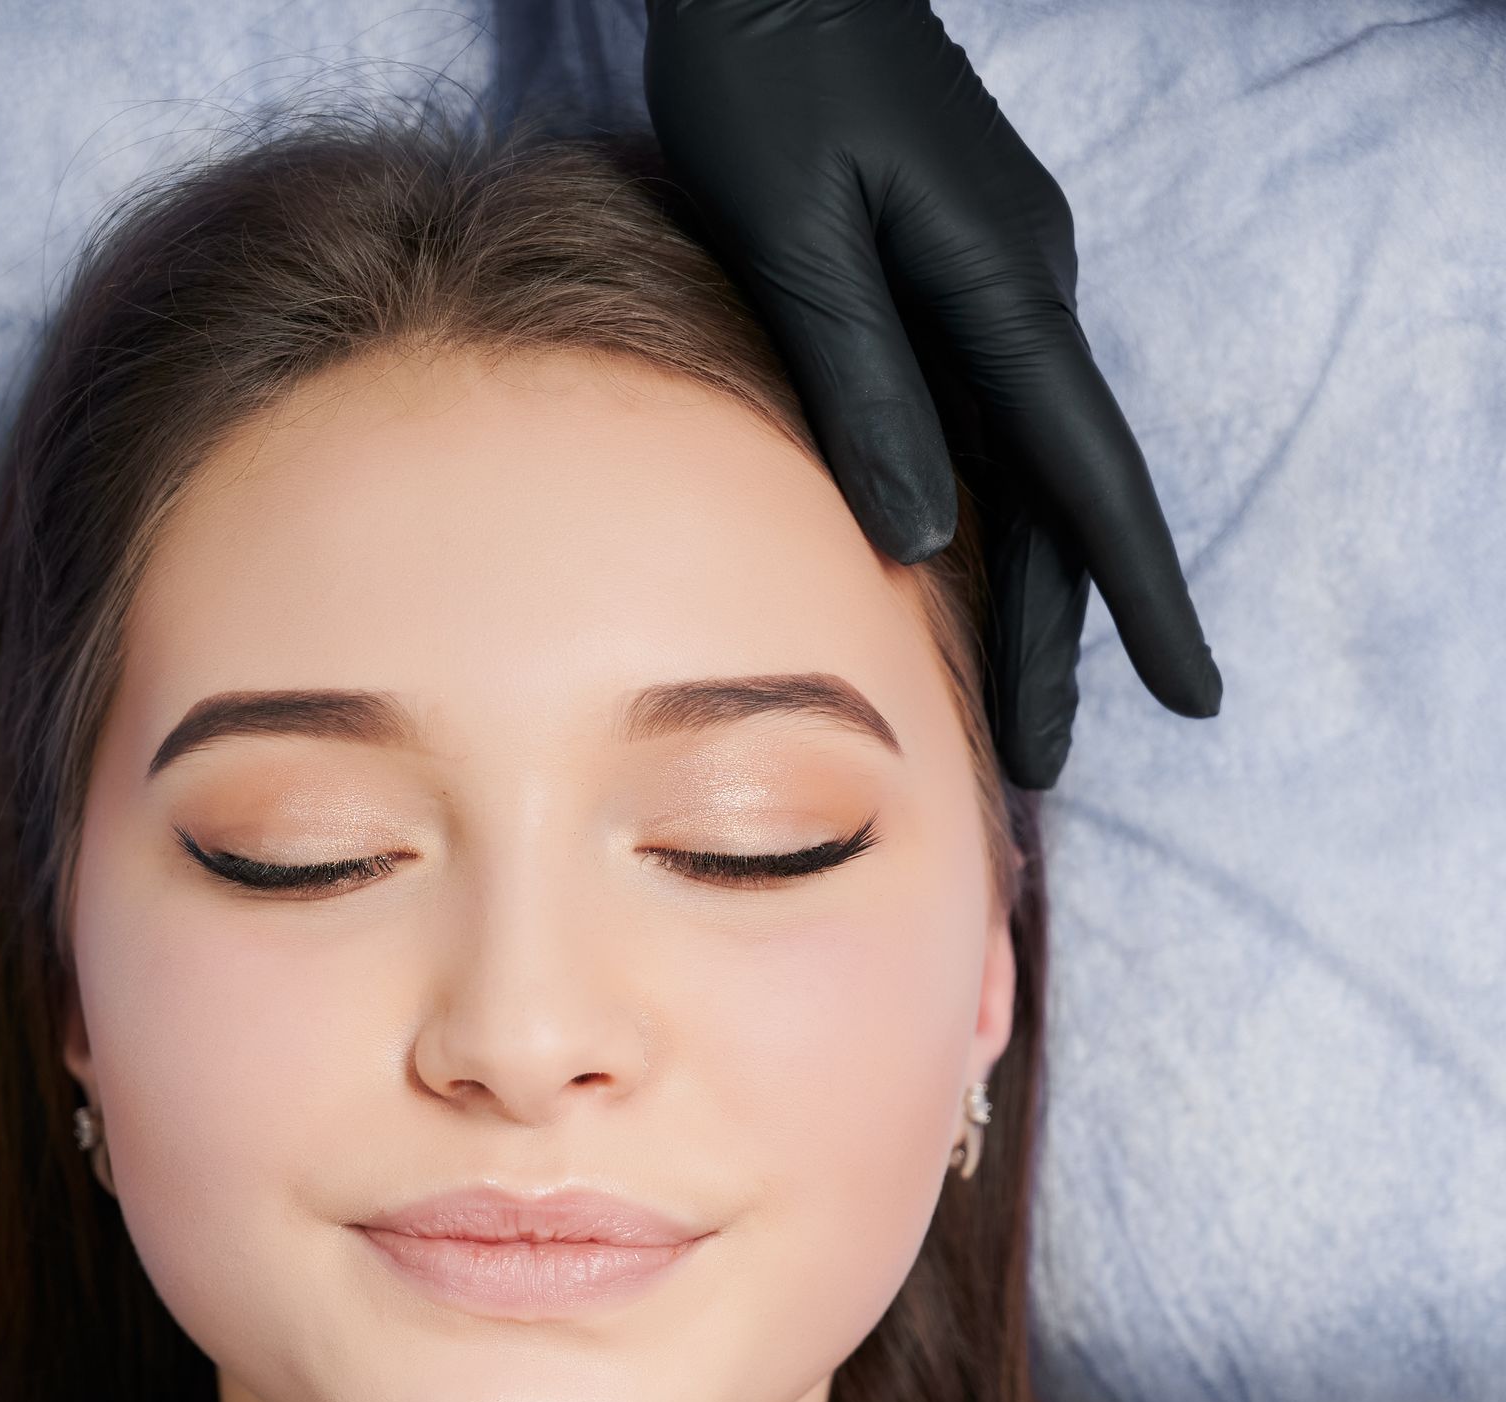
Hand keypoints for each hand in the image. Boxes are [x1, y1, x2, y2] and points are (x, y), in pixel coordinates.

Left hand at [642, 0, 1220, 787]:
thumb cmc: (767, 83)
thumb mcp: (800, 235)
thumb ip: (859, 380)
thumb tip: (911, 534)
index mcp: (1003, 290)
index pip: (1089, 479)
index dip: (1136, 597)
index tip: (1192, 694)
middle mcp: (1019, 296)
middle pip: (1058, 501)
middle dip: (1058, 637)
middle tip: (1045, 760)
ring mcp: (990, 286)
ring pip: (1022, 475)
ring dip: (1021, 594)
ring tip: (1010, 711)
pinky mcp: (949, 278)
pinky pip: (983, 428)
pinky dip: (980, 524)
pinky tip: (958, 589)